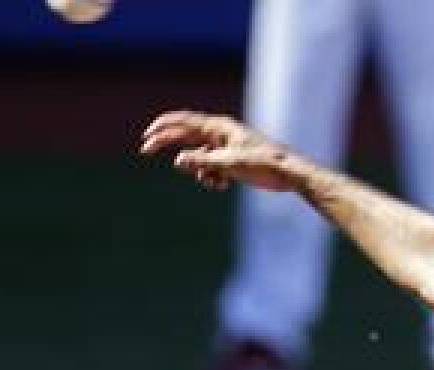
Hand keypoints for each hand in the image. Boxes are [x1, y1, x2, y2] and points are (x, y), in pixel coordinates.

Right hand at [139, 111, 296, 191]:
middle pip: (185, 137)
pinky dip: (210, 177)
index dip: (162, 127)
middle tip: (145, 152)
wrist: (288, 174)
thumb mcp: (229, 164)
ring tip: (214, 181)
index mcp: (219, 127)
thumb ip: (202, 161)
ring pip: (197, 157)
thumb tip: (177, 161)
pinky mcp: (231, 162)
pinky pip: (209, 168)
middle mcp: (220, 134)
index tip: (146, 136)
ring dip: (198, 171)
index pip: (184, 121)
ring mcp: (225, 148)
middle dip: (168, 146)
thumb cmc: (262, 163)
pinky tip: (223, 185)